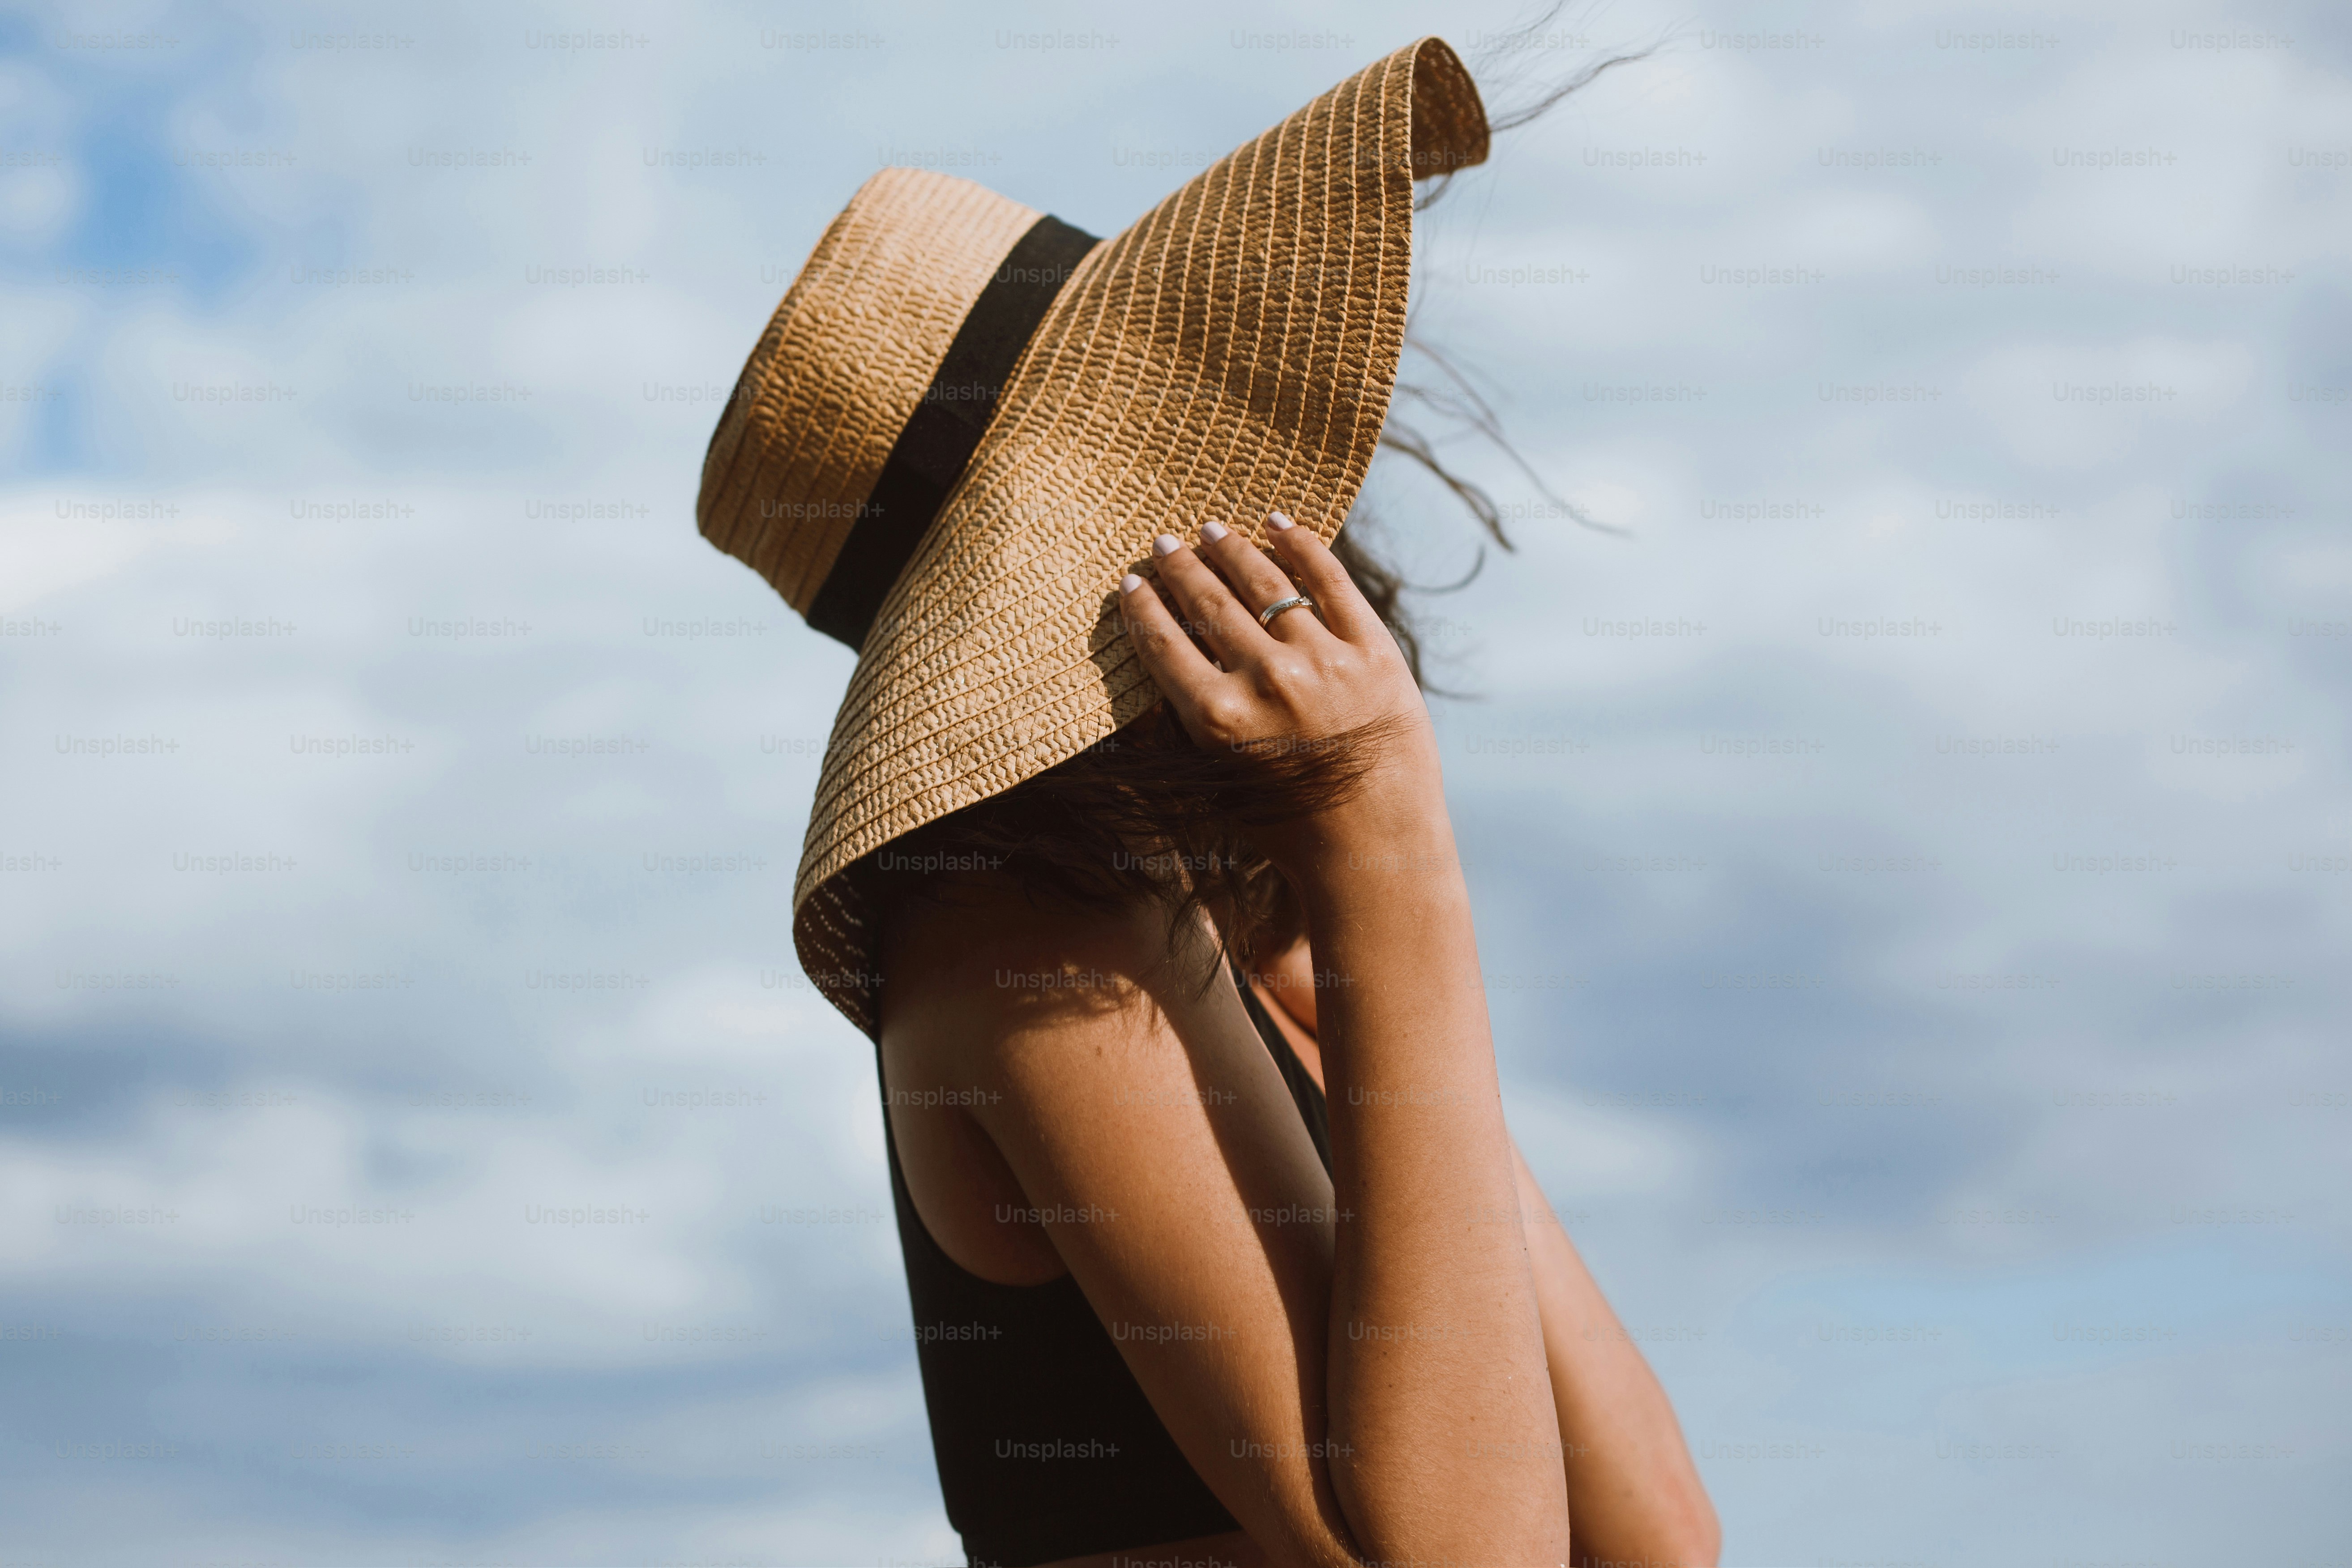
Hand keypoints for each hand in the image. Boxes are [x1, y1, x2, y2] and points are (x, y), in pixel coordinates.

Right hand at [1117, 514, 1444, 871]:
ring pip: (1265, 583)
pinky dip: (1301, 546)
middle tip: (1163, 542)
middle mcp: (1266, 681)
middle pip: (1208, 603)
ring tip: (1212, 530)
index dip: (1142, 607)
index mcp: (1217, 719)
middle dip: (1180, 567)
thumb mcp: (1216, 785)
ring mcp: (1324, 661)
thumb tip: (1153, 668)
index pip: (1163, 643)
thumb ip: (1182, 729)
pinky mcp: (1373, 651)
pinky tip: (1278, 525)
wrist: (1377, 847)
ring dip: (1232, 550)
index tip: (1130, 582)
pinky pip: (1331, 582)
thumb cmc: (1287, 827)